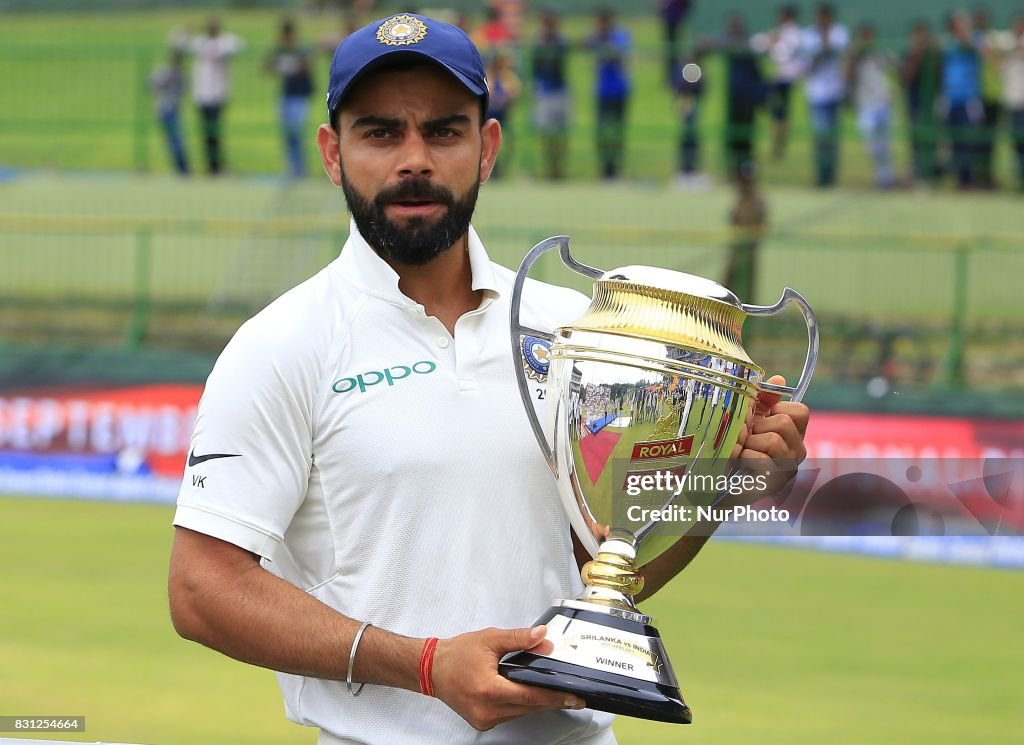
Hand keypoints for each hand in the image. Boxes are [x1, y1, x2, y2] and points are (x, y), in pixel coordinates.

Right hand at [431, 625, 583, 731]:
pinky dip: (521, 705)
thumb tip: (542, 637)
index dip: (555, 697)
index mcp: (490, 690)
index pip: (531, 696)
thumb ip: (519, 639)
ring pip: (520, 713)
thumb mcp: (490, 639)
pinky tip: (528, 694)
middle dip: (551, 700)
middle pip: (529, 707)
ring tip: (553, 691)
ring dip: (536, 703)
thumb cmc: (457, 654)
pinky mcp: (482, 722)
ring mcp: (484, 719)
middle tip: (572, 694)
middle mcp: (487, 710)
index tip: (574, 697)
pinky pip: (510, 715)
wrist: (431, 669)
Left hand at [733, 375, 809, 495]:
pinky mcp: (776, 482)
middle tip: (747, 438)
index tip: (761, 418)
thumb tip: (778, 378)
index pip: (801, 411)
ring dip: (750, 443)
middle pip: (783, 423)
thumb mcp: (748, 418)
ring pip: (773, 440)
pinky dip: (745, 457)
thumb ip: (762, 399)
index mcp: (793, 432)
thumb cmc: (735, 446)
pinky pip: (761, 458)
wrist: (718, 479)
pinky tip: (742, 463)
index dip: (777, 408)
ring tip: (743, 451)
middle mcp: (797, 450)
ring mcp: (788, 467)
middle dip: (757, 427)